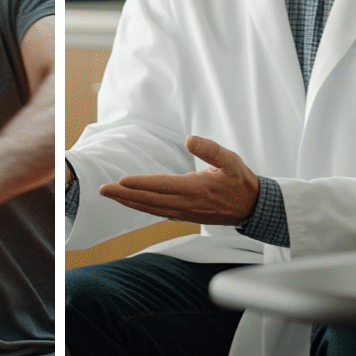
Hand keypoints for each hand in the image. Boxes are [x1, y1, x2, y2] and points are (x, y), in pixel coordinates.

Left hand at [97, 135, 260, 225]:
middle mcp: (187, 203)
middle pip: (150, 200)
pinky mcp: (184, 216)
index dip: (141, 184)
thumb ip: (210, 149)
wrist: (252, 206)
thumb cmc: (240, 181)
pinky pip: (158, 213)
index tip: (121, 180)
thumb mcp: (230, 160)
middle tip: (103, 190)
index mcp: (195, 189)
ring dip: (129, 203)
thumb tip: (189, 139)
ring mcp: (184, 212)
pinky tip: (130, 203)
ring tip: (111, 195)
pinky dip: (141, 208)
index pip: (162, 186)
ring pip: (151, 209)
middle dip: (125, 195)